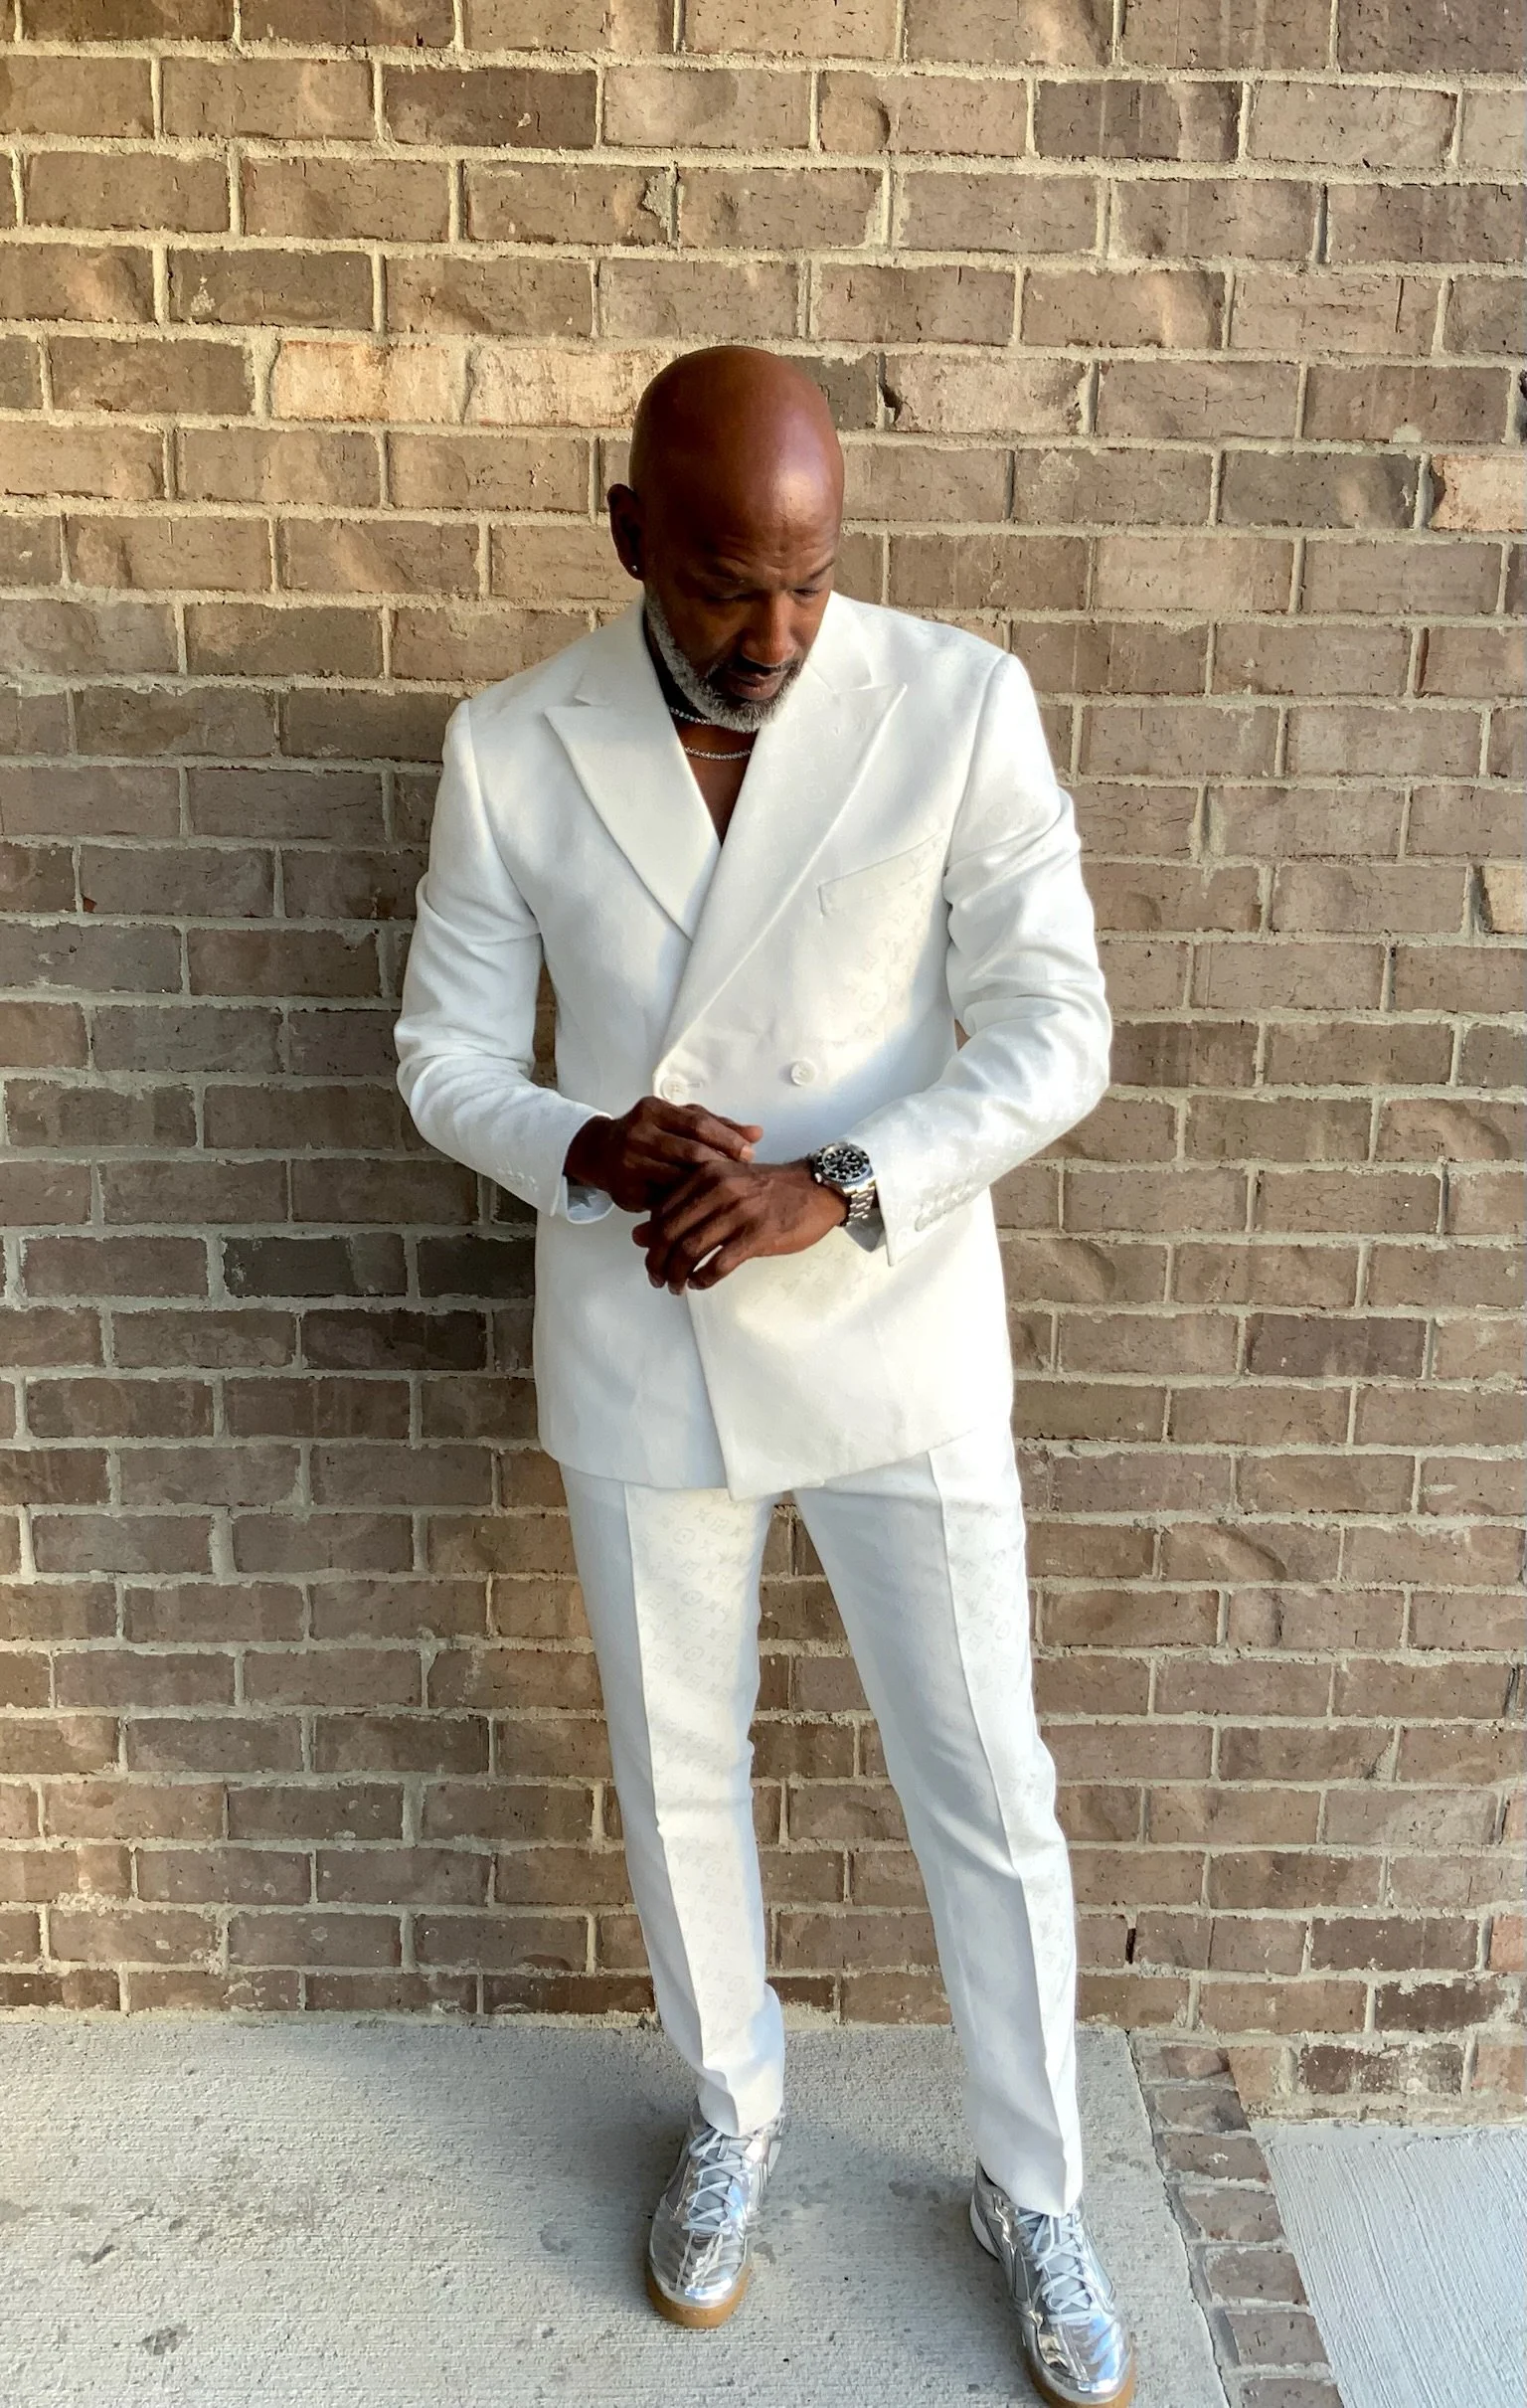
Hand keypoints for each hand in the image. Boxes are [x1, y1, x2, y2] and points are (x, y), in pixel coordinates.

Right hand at [564, 1096, 763, 1214]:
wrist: (600, 1152)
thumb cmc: (650, 1133)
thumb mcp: (678, 1120)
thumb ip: (717, 1125)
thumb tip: (757, 1133)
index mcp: (653, 1110)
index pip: (698, 1124)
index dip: (727, 1139)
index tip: (748, 1153)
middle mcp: (638, 1134)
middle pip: (690, 1152)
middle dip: (721, 1164)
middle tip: (743, 1176)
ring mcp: (629, 1164)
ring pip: (678, 1180)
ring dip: (706, 1188)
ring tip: (727, 1192)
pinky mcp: (626, 1191)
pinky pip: (665, 1201)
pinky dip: (687, 1204)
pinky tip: (704, 1207)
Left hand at [633, 1159, 846, 1292]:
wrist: (816, 1188)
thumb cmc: (768, 1189)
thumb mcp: (724, 1185)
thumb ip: (684, 1204)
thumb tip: (640, 1234)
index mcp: (706, 1174)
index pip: (662, 1211)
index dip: (650, 1240)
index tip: (651, 1259)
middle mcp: (718, 1190)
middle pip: (671, 1232)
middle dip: (658, 1262)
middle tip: (657, 1279)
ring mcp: (738, 1212)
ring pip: (691, 1249)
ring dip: (678, 1274)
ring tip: (676, 1286)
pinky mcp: (758, 1235)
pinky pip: (720, 1263)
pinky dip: (704, 1278)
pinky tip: (701, 1283)